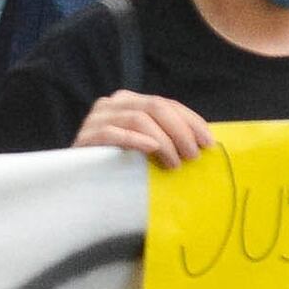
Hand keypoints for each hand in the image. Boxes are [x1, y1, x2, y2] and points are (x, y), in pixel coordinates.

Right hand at [72, 89, 210, 164]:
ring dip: (163, 141)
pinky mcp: (86, 137)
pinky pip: (114, 133)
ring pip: (139, 118)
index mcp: (129, 101)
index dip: (191, 121)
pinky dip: (136, 140)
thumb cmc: (118, 168)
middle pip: (155, 107)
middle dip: (180, 131)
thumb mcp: (146, 147)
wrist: (80, 186)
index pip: (166, 103)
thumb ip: (165, 136)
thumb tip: (203, 142)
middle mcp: (112, 104)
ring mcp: (97, 118)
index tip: (208, 142)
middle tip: (193, 155)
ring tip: (175, 163)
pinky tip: (151, 150)